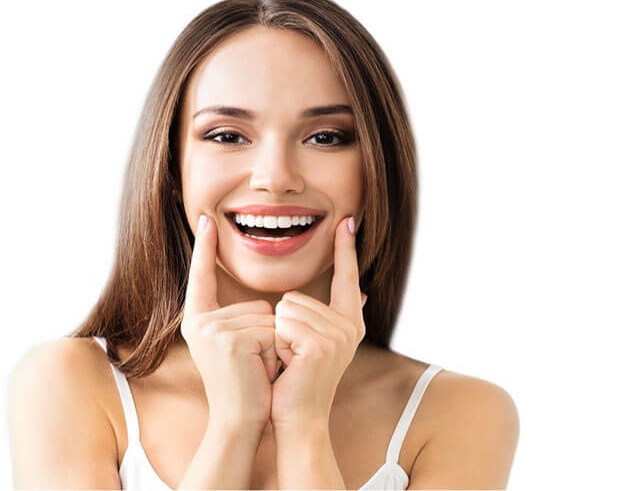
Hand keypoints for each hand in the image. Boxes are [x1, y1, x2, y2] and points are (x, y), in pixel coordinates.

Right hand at [180, 214, 278, 429]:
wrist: (239, 419)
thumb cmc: (245, 383)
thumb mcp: (239, 344)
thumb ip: (247, 318)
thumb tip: (282, 300)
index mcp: (198, 319)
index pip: (202, 276)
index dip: (204, 248)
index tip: (205, 219)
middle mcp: (199, 321)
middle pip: (256, 304)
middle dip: (267, 334)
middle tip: (253, 363)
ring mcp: (212, 329)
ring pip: (267, 317)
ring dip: (273, 344)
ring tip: (256, 367)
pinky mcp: (229, 339)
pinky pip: (271, 329)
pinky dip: (274, 351)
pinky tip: (258, 370)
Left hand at [270, 215, 366, 427]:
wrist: (297, 418)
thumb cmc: (298, 381)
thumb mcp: (317, 343)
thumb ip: (332, 315)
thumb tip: (362, 290)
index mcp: (350, 323)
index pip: (347, 277)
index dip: (346, 249)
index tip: (347, 219)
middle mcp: (349, 327)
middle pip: (296, 297)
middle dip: (283, 325)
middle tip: (294, 357)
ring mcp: (337, 336)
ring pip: (285, 308)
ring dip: (278, 336)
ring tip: (291, 362)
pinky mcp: (319, 345)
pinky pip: (282, 323)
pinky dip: (277, 344)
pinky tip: (289, 365)